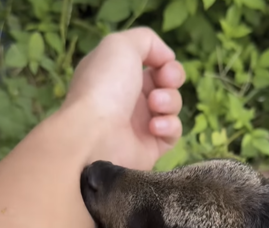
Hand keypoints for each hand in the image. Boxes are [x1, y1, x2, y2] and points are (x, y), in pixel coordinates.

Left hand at [62, 27, 185, 170]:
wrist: (95, 135)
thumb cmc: (104, 86)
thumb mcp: (120, 45)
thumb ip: (147, 40)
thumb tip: (167, 57)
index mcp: (118, 72)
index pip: (152, 62)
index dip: (164, 60)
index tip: (163, 64)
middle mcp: (129, 96)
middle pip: (166, 82)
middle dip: (172, 78)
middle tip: (164, 82)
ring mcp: (141, 122)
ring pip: (172, 106)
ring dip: (169, 101)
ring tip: (154, 105)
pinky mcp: (152, 146)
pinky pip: (172, 132)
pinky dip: (169, 126)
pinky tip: (154, 127)